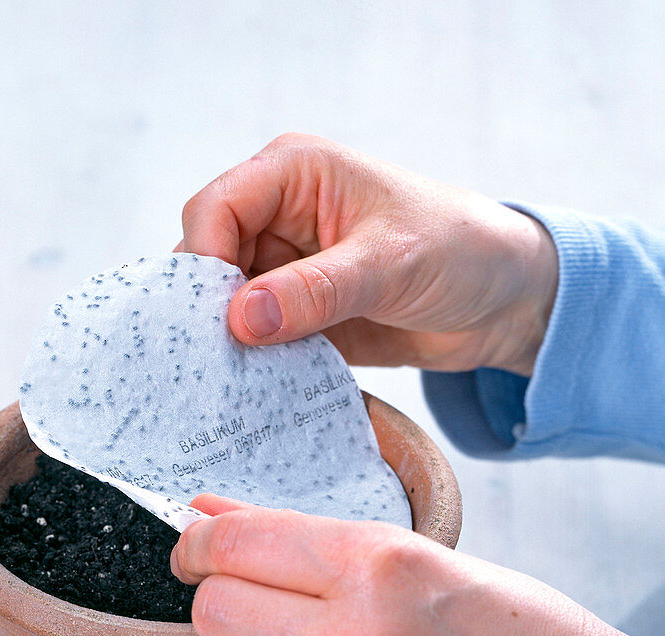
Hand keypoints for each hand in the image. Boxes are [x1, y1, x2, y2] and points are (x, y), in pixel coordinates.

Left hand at [171, 496, 664, 635]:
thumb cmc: (509, 629)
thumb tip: (205, 512)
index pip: (231, 544)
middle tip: (264, 612)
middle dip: (226, 605)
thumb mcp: (417, 555)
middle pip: (213, 613)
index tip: (196, 553)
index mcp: (378, 563)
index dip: (198, 544)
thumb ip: (300, 536)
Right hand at [180, 133, 557, 376]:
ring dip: (232, 344)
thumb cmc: (461, 250)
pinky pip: (256, 340)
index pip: (214, 210)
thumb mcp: (390, 264)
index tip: (219, 319)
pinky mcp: (297, 314)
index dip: (204, 262)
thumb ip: (316, 290)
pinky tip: (262, 389)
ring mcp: (285, 269)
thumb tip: (241, 319)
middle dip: (210, 309)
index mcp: (293, 173)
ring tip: (240, 381)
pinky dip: (255, 364)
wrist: (503, 301)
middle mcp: (278, 216)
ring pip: (226, 307)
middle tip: (220, 359)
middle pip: (209, 262)